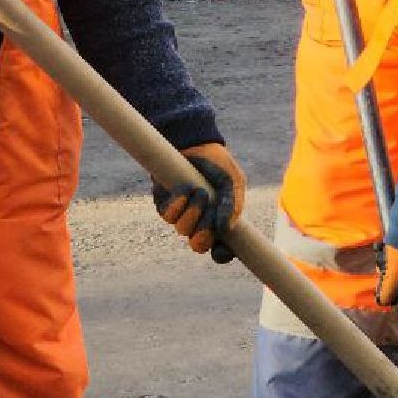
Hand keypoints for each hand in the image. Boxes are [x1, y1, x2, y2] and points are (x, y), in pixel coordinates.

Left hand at [151, 142, 247, 263]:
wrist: (195, 142)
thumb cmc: (216, 163)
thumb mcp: (232, 182)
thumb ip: (232, 205)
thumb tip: (225, 228)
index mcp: (219, 220)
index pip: (220, 248)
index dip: (221, 254)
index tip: (223, 249)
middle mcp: (199, 221)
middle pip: (198, 245)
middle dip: (204, 236)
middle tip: (210, 220)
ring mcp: (182, 214)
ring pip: (183, 230)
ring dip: (193, 213)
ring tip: (199, 192)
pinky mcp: (164, 203)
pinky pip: (168, 215)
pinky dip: (178, 205)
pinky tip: (185, 190)